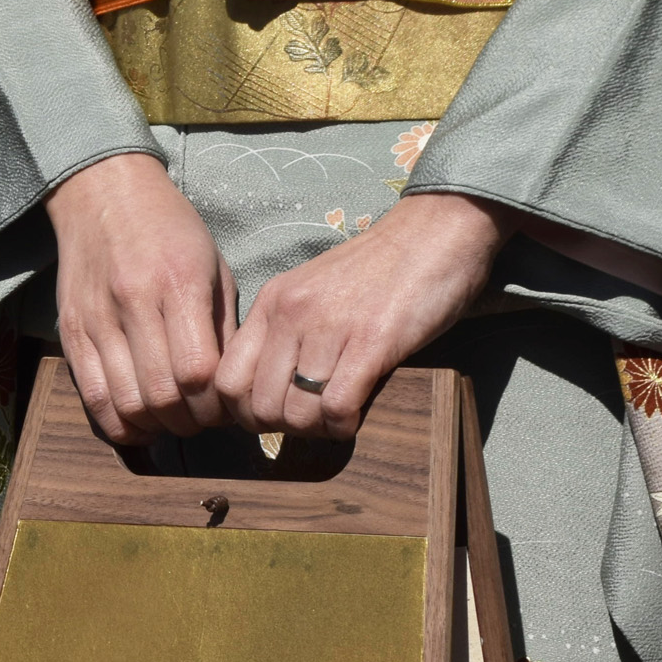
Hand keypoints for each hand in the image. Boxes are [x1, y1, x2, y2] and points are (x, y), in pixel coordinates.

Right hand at [44, 152, 237, 441]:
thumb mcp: (213, 266)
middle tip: (202, 418)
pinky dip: (119, 424)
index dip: (216, 403)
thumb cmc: (170, 229)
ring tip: (173, 420)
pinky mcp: (72, 332)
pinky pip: (93, 398)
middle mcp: (134, 302)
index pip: (198, 372)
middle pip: (163, 396)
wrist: (103, 193)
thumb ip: (223, 328)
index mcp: (179, 283)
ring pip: (127, 404)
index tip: (226, 405)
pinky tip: (140, 422)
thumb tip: (232, 387)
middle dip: (190, 421)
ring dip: (157, 427)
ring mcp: (97, 320)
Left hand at [216, 192, 515, 438]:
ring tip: (336, 417)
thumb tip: (266, 391)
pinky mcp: (372, 342)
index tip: (273, 415)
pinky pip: (337, 408)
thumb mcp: (313, 291)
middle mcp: (291, 314)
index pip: (225, 379)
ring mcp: (329, 327)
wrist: (437, 232)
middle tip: (310, 421)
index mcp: (271, 302)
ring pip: (296, 414)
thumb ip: (285, 332)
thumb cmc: (379, 270)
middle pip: (257, 406)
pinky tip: (357, 415)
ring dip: (316, 430)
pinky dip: (344, 426)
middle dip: (282, 427)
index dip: (243, 412)